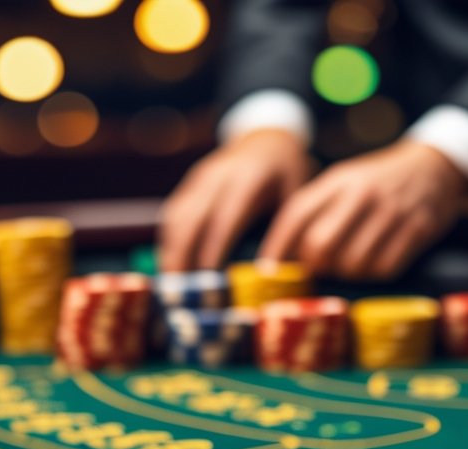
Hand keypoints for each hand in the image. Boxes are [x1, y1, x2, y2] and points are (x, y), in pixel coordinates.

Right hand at [159, 129, 313, 271]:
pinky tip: (172, 267)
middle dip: (182, 254)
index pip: (225, 216)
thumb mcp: (297, 194)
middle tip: (180, 291)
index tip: (208, 278)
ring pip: (176, 216)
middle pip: (190, 217)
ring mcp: (199, 178)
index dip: (213, 247)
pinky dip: (169, 242)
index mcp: (249, 177)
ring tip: (173, 285)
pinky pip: (173, 215)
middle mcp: (218, 174)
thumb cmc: (286, 172)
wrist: (267, 138)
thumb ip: (286, 229)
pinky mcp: (189, 185)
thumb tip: (275, 275)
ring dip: (171, 252)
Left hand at [259, 140, 467, 279]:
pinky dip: (376, 273)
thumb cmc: (377, 183)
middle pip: (320, 245)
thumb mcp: (343, 183)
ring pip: (352, 263)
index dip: (277, 247)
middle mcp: (362, 193)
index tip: (267, 270)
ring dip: (347, 273)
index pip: (296, 215)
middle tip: (321, 267)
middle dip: (315, 265)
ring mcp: (391, 211)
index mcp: (338, 180)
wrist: (434, 166)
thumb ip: (315, 210)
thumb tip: (281, 255)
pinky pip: (385, 268)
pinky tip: (377, 262)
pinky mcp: (418, 228)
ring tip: (351, 264)